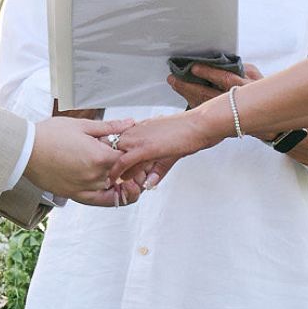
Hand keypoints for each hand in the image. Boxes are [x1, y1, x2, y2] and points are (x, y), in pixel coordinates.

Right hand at [26, 115, 136, 200]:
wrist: (25, 149)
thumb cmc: (50, 134)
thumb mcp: (82, 126)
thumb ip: (110, 127)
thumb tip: (130, 123)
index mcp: (99, 157)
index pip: (128, 158)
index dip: (133, 153)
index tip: (132, 148)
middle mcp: (94, 176)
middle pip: (122, 174)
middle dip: (126, 166)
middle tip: (127, 157)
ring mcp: (84, 188)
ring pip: (112, 188)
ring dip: (118, 180)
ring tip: (118, 170)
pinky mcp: (74, 195)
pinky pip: (98, 200)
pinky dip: (109, 196)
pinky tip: (112, 189)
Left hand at [107, 104, 225, 184]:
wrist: (201, 124)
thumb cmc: (188, 133)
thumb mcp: (168, 152)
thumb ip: (157, 168)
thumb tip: (150, 183)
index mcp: (138, 128)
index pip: (115, 141)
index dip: (110, 156)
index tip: (109, 168)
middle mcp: (134, 131)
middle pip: (109, 148)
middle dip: (107, 164)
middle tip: (106, 179)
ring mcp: (138, 138)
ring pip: (114, 155)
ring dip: (111, 170)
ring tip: (109, 183)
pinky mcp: (145, 148)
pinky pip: (124, 162)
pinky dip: (118, 173)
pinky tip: (117, 182)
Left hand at [166, 60, 261, 110]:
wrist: (264, 115)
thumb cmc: (257, 90)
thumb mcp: (254, 75)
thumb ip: (240, 67)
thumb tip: (222, 61)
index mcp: (245, 86)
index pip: (225, 79)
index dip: (208, 73)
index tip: (193, 67)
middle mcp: (235, 101)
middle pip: (208, 95)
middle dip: (188, 86)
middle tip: (174, 78)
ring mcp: (227, 112)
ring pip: (203, 105)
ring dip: (186, 94)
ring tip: (175, 83)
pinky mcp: (220, 119)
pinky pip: (203, 111)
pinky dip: (192, 102)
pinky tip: (184, 94)